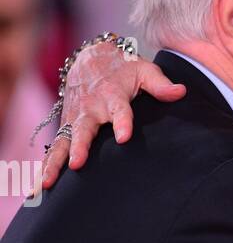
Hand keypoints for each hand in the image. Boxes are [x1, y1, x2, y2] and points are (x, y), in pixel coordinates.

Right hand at [41, 39, 185, 188]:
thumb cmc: (124, 68)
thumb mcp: (144, 70)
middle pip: (84, 129)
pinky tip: (40, 186)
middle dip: (79, 146)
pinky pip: (54, 148)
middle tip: (77, 163)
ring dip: (56, 162)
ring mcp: (76, 118)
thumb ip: (160, 85)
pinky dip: (47, 165)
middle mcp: (91, 109)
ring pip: (63, 142)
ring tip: (49, 183)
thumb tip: (180, 91)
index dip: (122, 122)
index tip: (124, 137)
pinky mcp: (66, 127)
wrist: (91, 56)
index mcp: (113, 96)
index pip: (119, 110)